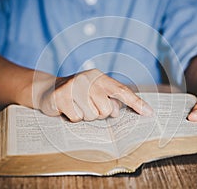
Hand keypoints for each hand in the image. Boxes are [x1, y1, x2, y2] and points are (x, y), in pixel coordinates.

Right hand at [38, 69, 152, 121]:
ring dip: (84, 116)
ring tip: (76, 106)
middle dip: (98, 113)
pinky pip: (77, 118)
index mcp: (99, 77)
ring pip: (91, 115)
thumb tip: (118, 111)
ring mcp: (73, 86)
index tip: (150, 113)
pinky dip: (73, 118)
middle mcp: (88, 78)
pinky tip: (67, 109)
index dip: (136, 103)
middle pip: (106, 110)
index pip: (122, 91)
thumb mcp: (94, 93)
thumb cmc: (77, 94)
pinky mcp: (61, 96)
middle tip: (87, 106)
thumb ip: (109, 100)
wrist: (47, 89)